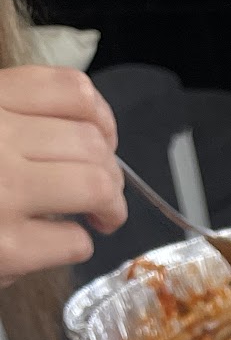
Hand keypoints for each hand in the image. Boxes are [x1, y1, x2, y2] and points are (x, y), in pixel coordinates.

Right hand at [0, 66, 126, 284]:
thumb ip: (13, 118)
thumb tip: (90, 135)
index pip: (71, 90)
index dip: (103, 120)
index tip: (102, 142)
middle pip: (92, 143)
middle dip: (110, 172)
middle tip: (101, 194)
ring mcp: (1, 193)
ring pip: (96, 185)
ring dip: (110, 207)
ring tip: (98, 218)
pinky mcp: (5, 249)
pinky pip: (74, 241)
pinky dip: (77, 245)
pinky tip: (53, 242)